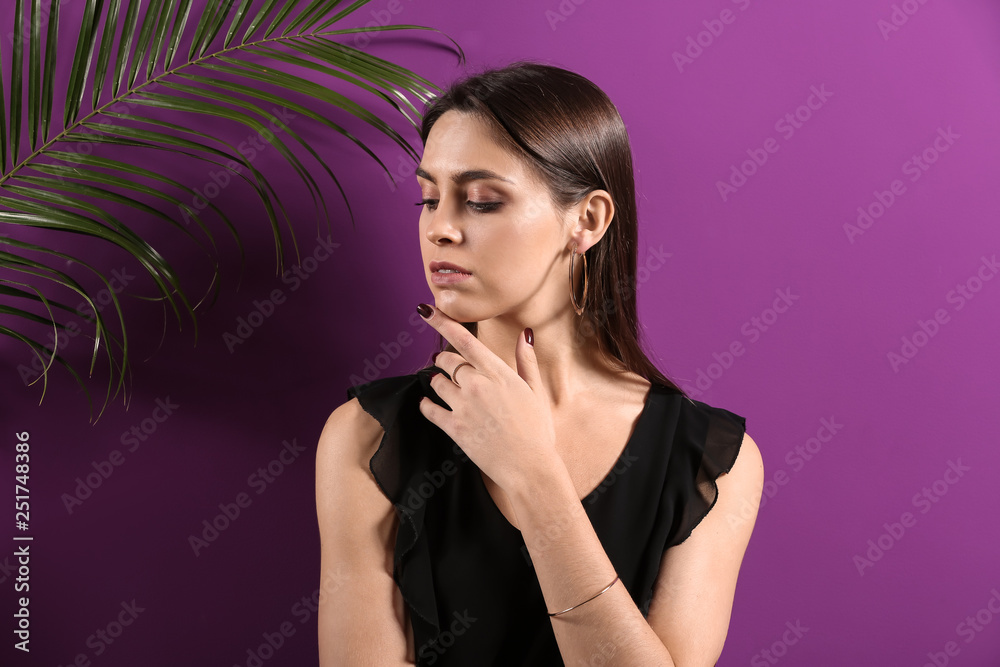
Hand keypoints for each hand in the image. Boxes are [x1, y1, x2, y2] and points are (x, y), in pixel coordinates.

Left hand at [416, 303, 559, 495]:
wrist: (529, 467)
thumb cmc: (537, 431)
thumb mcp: (535, 392)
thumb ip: (525, 361)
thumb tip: (525, 335)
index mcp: (498, 373)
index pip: (464, 339)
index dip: (442, 322)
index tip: (426, 310)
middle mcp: (477, 385)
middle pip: (447, 360)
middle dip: (445, 361)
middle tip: (448, 366)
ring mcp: (463, 406)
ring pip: (437, 382)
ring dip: (438, 382)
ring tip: (444, 387)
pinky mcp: (453, 427)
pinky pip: (429, 408)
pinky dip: (426, 405)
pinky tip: (429, 404)